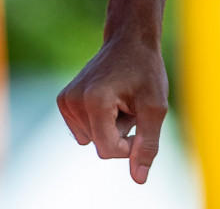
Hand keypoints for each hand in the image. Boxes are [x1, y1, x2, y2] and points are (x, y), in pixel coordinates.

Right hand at [57, 34, 168, 183]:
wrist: (130, 40)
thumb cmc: (146, 70)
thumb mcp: (155, 107)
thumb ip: (147, 144)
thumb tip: (139, 179)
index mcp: (94, 101)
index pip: (108, 150)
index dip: (129, 145)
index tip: (141, 120)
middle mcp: (73, 101)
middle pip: (100, 145)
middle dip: (120, 132)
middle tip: (131, 102)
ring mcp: (65, 101)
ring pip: (92, 139)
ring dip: (111, 126)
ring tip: (121, 98)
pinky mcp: (64, 101)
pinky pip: (84, 130)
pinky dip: (100, 121)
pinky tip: (109, 98)